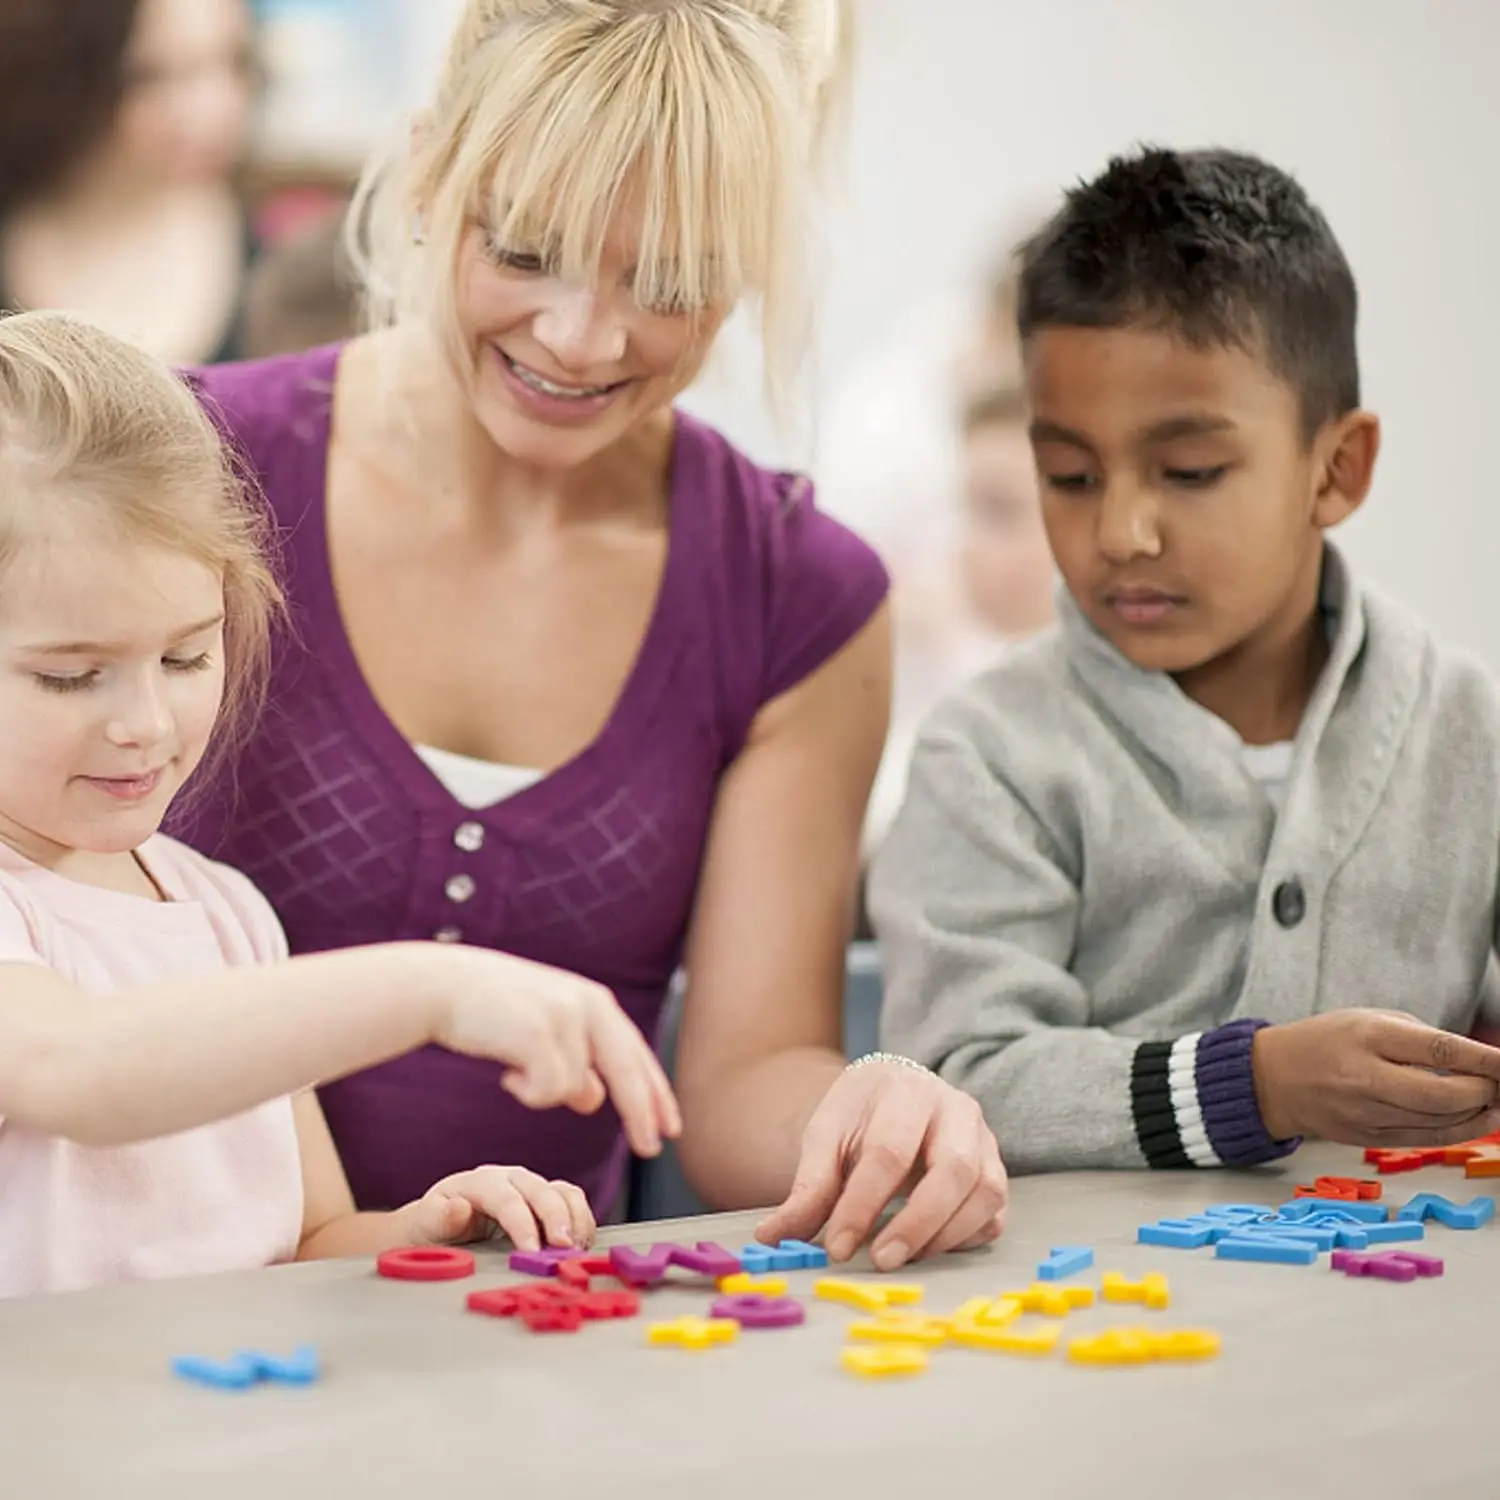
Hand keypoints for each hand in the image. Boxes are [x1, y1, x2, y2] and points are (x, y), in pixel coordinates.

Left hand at [398, 1166, 596, 1252]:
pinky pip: (572, 1201)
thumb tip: (459, 1207)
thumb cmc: (435, 1223)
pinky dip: (581, 1220)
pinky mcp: (546, 1199)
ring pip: (563, 1192)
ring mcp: (531, 1186)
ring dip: (575, 1219)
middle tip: (564, 1249)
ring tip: (576, 1248)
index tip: (531, 1251)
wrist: (442, 1222)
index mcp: (482, 1181)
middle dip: (557, 1220)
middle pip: (542, 1192)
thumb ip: (440, 1216)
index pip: (508, 1199)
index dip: (523, 1224)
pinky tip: (580, 1243)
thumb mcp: (427, 1222)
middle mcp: (511, 1178)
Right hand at [433, 948, 681, 1157]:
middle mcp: (589, 1004)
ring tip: (513, 1073)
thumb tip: (593, 1100)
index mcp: (595, 1002)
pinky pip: (548, 1091)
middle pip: (629, 1071)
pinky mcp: (539, 1033)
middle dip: (642, 1113)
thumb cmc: (491, 1011)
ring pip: (575, 1089)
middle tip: (652, 1149)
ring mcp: (565, 1016)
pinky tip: (506, 1074)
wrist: (443, 987)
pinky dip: (527, 1093)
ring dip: (544, 1093)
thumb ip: (573, 1062)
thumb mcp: (543, 1032)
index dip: (655, 1092)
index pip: (636, 1055)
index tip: (671, 1126)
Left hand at [754, 1059, 1006, 1271]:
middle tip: (881, 1261)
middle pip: (953, 1170)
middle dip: (916, 1224)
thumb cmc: (857, 1117)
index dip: (863, 1205)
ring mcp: (983, 1138)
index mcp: (904, 1090)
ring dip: (943, 1235)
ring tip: (901, 1257)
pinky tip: (930, 1247)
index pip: (889, 1152)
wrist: (890, 1093)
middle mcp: (955, 1108)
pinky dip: (967, 1237)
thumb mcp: (825, 1138)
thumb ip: (806, 1190)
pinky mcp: (996, 1168)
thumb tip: (771, 1239)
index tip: (838, 1247)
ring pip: (984, 1192)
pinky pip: (995, 1211)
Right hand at [1252, 1011, 1499, 1144]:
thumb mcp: (1370, 1019)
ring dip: (1477, 1114)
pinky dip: (1456, 1130)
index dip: (1486, 1060)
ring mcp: (1364, 1112)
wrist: (1275, 1077)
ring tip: (1494, 1103)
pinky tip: (1473, 1121)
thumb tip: (1478, 1061)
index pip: (1440, 1050)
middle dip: (1484, 1092)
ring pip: (1438, 1122)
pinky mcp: (1365, 1136)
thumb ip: (1422, 1039)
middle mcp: (1365, 1076)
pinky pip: (1424, 1138)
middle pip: (1444, 1095)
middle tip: (1499, 1085)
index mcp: (1368, 1036)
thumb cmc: (1326, 1041)